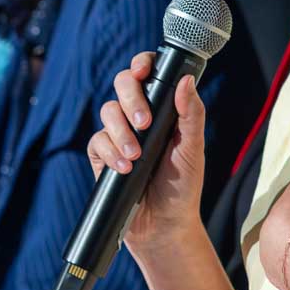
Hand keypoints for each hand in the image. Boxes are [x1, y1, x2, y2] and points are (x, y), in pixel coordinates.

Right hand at [86, 54, 211, 264]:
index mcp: (162, 108)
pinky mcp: (102, 155)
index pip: (148, 74)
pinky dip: (109, 153)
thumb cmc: (183, 186)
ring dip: (121, 132)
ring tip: (135, 156)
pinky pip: (97, 141)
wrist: (164, 224)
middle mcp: (138, 116)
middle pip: (122, 84)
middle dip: (130, 99)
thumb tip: (186, 80)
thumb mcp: (193, 148)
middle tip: (144, 122)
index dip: (142, 64)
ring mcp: (118, 134)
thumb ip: (191, 114)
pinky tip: (124, 168)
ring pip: (107, 111)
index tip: (143, 72)